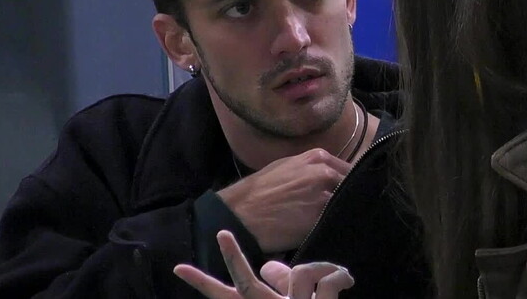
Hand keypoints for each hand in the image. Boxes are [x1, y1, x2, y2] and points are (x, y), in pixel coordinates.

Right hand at [174, 231, 353, 298]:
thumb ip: (280, 285)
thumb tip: (265, 266)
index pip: (226, 296)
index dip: (202, 283)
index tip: (179, 268)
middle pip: (246, 287)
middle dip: (235, 260)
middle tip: (222, 233)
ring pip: (303, 272)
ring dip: (323, 268)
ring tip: (339, 276)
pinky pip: (329, 281)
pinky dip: (341, 277)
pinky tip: (347, 282)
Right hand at [217, 148, 349, 251]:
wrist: (240, 214)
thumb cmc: (259, 191)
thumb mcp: (287, 166)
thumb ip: (313, 168)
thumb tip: (333, 176)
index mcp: (318, 158)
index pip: (351, 169)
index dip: (352, 183)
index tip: (353, 193)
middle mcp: (325, 173)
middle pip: (354, 186)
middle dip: (353, 197)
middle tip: (350, 208)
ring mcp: (325, 196)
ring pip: (349, 204)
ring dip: (347, 212)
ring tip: (343, 221)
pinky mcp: (320, 220)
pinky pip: (339, 221)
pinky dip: (339, 226)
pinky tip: (334, 230)